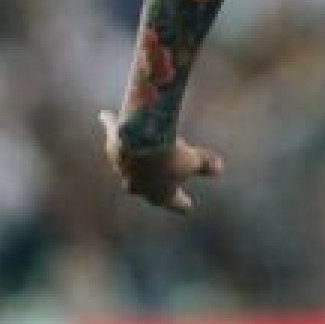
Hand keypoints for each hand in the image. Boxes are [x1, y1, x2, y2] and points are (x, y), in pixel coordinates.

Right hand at [98, 110, 224, 214]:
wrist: (140, 142)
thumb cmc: (171, 156)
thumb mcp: (195, 160)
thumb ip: (207, 165)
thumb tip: (219, 169)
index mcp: (159, 195)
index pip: (174, 203)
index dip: (182, 204)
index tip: (188, 207)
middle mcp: (137, 186)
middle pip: (146, 188)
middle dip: (154, 185)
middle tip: (160, 185)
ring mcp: (121, 169)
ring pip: (127, 164)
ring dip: (132, 157)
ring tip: (136, 149)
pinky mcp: (112, 149)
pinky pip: (112, 135)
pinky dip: (110, 124)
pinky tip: (105, 115)